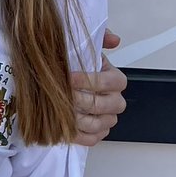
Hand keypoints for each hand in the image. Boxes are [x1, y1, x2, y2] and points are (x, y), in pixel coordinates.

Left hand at [70, 30, 126, 146]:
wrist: (64, 82)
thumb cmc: (76, 65)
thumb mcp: (84, 47)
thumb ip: (99, 38)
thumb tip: (114, 39)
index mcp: (115, 79)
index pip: (113, 82)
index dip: (91, 80)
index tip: (70, 77)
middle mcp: (115, 100)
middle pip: (107, 105)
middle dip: (83, 99)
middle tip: (64, 94)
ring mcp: (107, 119)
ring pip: (99, 124)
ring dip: (78, 117)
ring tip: (60, 110)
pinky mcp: (97, 133)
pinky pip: (92, 139)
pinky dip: (77, 134)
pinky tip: (63, 126)